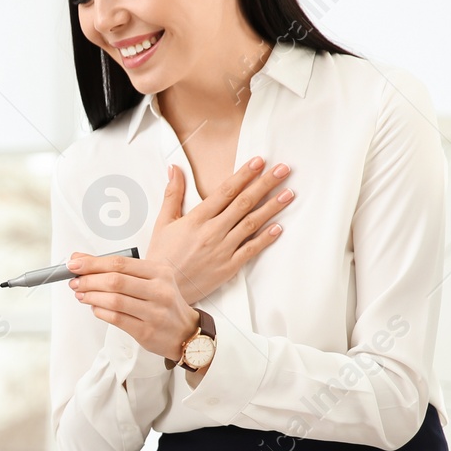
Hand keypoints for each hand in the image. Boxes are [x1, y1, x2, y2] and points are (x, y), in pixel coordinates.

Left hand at [67, 250, 201, 362]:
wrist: (185, 332)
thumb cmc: (163, 303)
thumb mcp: (149, 280)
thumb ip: (118, 269)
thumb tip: (81, 258)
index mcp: (160, 273)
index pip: (120, 263)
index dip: (93, 263)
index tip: (74, 263)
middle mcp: (159, 291)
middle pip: (115, 281)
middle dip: (89, 280)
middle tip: (75, 282)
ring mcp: (154, 312)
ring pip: (114, 300)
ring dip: (92, 296)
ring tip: (81, 294)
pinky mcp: (146, 331)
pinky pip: (116, 319)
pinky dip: (100, 312)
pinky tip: (94, 308)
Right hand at [145, 157, 294, 301]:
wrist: (164, 289)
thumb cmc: (162, 257)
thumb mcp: (163, 222)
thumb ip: (172, 194)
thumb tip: (175, 169)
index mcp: (197, 219)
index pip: (226, 191)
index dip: (244, 174)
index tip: (258, 162)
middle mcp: (212, 232)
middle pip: (244, 203)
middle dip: (265, 184)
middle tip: (282, 170)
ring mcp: (222, 249)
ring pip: (252, 223)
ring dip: (272, 207)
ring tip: (288, 193)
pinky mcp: (228, 267)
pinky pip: (251, 249)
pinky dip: (266, 238)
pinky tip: (278, 227)